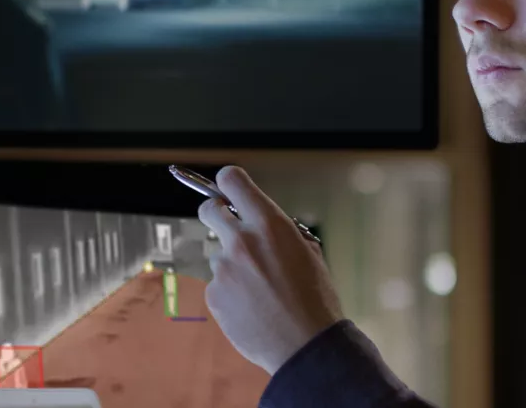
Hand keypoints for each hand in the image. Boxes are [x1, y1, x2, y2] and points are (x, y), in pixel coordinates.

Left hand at [198, 166, 343, 374]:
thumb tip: (265, 226)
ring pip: (219, 254)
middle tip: (231, 228)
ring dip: (233, 263)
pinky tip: (253, 307)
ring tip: (260, 289)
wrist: (305, 344)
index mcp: (270, 224)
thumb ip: (282, 233)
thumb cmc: (315, 298)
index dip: (230, 182)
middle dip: (217, 213)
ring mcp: (223, 268)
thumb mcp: (308, 253)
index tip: (231, 190)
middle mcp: (242, 240)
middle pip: (210, 209)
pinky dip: (231, 292)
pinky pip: (218, 284)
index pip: (232, 181)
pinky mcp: (214, 295)